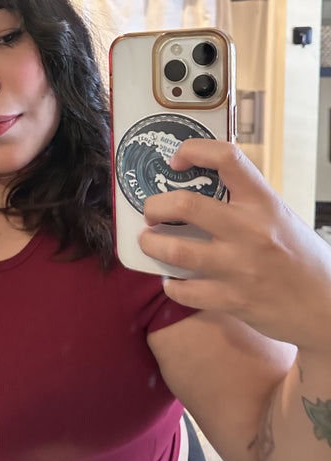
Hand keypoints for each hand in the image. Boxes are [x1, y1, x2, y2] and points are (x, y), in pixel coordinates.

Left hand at [139, 139, 330, 352]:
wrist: (327, 310)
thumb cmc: (301, 258)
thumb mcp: (280, 217)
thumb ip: (246, 202)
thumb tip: (201, 183)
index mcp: (265, 203)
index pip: (227, 158)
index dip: (194, 150)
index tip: (176, 159)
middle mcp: (251, 230)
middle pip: (185, 204)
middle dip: (155, 206)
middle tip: (150, 211)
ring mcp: (240, 267)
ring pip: (175, 250)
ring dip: (151, 244)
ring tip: (149, 242)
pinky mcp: (233, 300)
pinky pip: (184, 291)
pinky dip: (172, 286)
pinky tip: (173, 281)